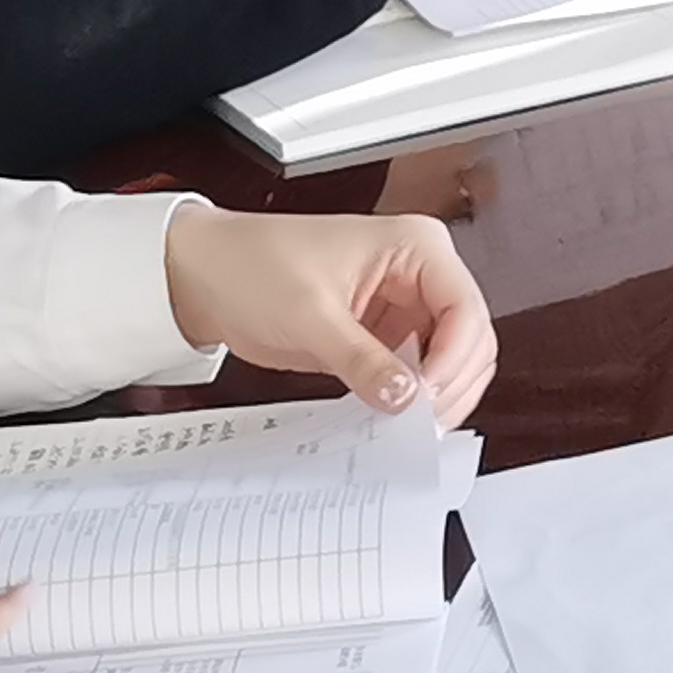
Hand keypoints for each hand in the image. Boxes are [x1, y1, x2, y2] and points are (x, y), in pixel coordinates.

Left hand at [162, 204, 497, 427]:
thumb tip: (407, 399)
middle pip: (470, 335)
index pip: (466, 308)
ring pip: (451, 356)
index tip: (425, 401)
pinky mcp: (383, 332)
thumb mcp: (310, 317)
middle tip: (421, 424)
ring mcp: (404, 303)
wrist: (203, 275)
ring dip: (437, 392)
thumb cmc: (253, 267)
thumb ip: (362, 360)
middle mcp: (421, 272)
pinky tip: (391, 417)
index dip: (454, 359)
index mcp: (417, 247)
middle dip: (453, 381)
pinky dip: (410, 395)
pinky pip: (415, 368)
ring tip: (407, 426)